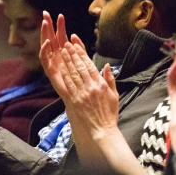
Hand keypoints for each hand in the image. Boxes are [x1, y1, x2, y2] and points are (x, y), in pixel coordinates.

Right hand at [39, 12, 86, 97]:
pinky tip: (47, 42)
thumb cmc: (85, 85)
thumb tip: (75, 36)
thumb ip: (81, 50)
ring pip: (46, 47)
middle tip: (46, 13)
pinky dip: (44, 51)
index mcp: (66, 55)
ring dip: (45, 35)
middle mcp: (57, 59)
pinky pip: (45, 60)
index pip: (62, 37)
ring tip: (45, 23)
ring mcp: (53, 65)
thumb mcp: (85, 63)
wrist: (83, 104)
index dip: (60, 26)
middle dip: (49, 26)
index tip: (60, 15)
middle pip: (52, 39)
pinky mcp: (50, 73)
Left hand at [53, 42, 119, 166]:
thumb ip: (110, 80)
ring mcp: (82, 94)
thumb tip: (107, 66)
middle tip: (66, 44)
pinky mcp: (75, 101)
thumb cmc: (109, 113)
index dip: (82, 54)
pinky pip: (69, 85)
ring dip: (67, 62)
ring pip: (73, 74)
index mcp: (101, 84)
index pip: (90, 65)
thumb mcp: (114, 95)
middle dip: (72, 54)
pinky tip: (61, 68)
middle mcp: (91, 87)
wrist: (102, 130)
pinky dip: (65, 75)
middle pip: (80, 67)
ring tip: (62, 51)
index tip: (76, 45)